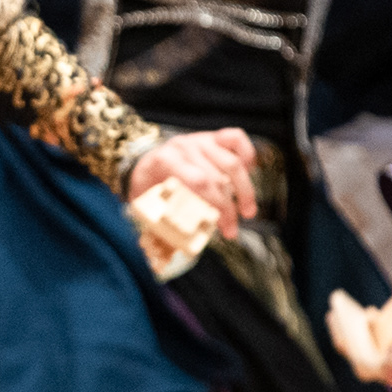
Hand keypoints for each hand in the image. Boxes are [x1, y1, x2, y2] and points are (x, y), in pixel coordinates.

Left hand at [129, 127, 258, 233]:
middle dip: (229, 208)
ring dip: (245, 189)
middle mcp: (185, 146)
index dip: (217, 206)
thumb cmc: (145, 184)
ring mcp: (200, 140)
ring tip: (248, 212)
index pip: (200, 182)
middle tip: (232, 230)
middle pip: (219, 176)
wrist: (141, 159)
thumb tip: (164, 254)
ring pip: (233, 162)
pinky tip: (249, 173)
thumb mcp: (143, 202)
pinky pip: (236, 139)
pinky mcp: (212, 137)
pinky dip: (247, 154)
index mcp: (165, 160)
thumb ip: (156, 222)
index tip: (223, 228)